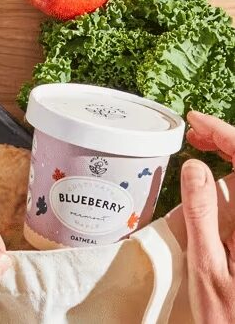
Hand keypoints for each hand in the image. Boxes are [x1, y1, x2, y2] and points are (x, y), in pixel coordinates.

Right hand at [181, 111, 234, 323]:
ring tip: (201, 143)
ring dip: (231, 151)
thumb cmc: (229, 319)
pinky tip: (216, 172)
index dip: (223, 132)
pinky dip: (234, 173)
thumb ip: (202, 215)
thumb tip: (194, 165)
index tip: (196, 121)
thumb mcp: (207, 269)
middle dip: (226, 137)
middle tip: (195, 131)